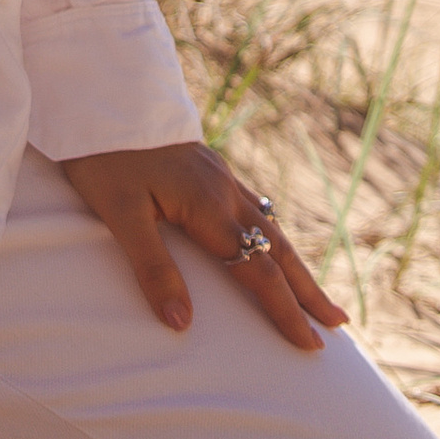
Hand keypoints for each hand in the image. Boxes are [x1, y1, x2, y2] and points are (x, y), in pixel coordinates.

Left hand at [60, 142, 345, 351]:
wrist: (101, 93)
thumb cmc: (104, 156)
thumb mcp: (120, 215)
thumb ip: (153, 269)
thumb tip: (183, 326)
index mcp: (209, 206)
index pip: (259, 270)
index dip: (285, 311)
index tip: (309, 345)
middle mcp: (224, 191)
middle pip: (278, 249)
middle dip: (308, 291)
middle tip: (338, 323)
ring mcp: (219, 176)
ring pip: (270, 226)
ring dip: (295, 264)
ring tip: (314, 293)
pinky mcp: (208, 167)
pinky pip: (253, 207)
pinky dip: (272, 234)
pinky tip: (269, 239)